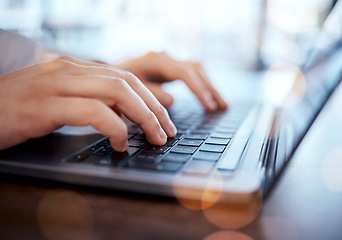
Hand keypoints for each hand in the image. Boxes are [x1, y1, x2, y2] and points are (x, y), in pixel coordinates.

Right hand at [0, 56, 176, 150]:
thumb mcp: (58, 100)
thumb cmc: (17, 109)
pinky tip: (120, 143)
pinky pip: (92, 112)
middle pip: (127, 83)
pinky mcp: (44, 106)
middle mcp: (68, 70)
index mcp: (74, 68)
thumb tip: (123, 117)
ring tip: (155, 137)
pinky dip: (114, 128)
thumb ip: (89, 101)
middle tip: (167, 131)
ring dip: (144, 117)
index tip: (166, 118)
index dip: (151, 97)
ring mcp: (56, 85)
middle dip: (154, 108)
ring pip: (116, 92)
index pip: (125, 77)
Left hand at [116, 52, 227, 110]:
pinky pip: (192, 74)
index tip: (209, 106)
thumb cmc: (116, 83)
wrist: (109, 72)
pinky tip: (209, 97)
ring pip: (197, 70)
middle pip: (195, 69)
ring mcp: (168, 61)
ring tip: (221, 105)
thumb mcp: (129, 90)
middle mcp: (165, 57)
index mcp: (156, 60)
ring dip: (209, 86)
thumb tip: (173, 101)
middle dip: (210, 89)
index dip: (198, 90)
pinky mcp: (170, 67)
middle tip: (222, 107)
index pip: (185, 74)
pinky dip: (202, 85)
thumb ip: (150, 94)